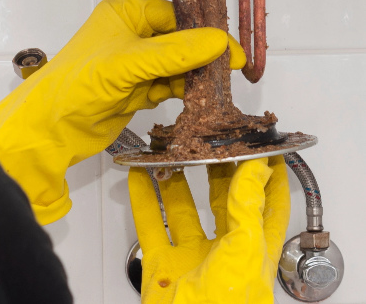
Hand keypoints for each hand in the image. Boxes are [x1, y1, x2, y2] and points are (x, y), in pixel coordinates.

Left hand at [0, 0, 245, 223]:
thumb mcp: (130, 63)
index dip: (204, 31)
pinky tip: (197, 101)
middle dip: (202, 56)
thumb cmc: (80, 83)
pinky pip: (167, 86)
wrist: (51, 128)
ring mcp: (132, 64)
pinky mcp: (134, 90)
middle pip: (179, 40)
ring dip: (194, 77)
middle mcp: (130, 34)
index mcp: (125, 14)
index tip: (232, 51)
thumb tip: (219, 41)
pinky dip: (181, 93)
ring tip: (216, 91)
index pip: (174, 15)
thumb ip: (175, 53)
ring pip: (175, 66)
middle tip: (230, 73)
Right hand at [129, 156, 289, 302]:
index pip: (267, 205)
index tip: (260, 148)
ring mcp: (191, 257)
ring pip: (181, 207)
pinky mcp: (161, 264)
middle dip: (214, 170)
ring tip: (169, 152)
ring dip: (174, 179)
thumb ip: (246, 207)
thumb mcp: (245, 252)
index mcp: (254, 250)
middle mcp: (224, 251)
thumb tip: (255, 169)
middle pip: (221, 201)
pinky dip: (142, 198)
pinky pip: (150, 223)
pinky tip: (138, 176)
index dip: (266, 177)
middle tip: (207, 141)